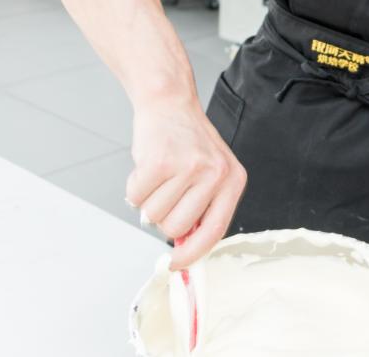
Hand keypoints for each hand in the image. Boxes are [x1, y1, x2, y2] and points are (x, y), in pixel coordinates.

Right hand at [126, 94, 246, 269]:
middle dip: (163, 217)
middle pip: (176, 227)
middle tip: (166, 192)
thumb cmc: (187, 142)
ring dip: (147, 200)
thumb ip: (203, 208)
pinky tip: (146, 166)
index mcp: (234, 181)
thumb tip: (184, 247)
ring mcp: (189, 167)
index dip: (193, 253)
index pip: (215, 231)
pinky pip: (135, 197)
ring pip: (154, 214)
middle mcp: (216, 174)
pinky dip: (134, 187)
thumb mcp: (210, 173)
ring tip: (159, 175)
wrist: (170, 104)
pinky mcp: (161, 162)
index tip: (176, 264)